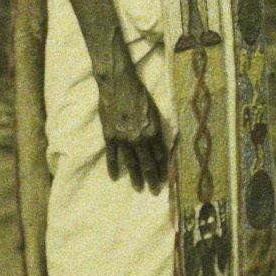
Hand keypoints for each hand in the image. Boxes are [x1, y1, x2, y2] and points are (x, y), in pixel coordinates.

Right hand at [98, 62, 168, 192]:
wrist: (118, 83)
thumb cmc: (139, 93)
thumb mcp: (154, 111)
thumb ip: (156, 128)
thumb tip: (159, 143)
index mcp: (153, 131)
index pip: (160, 155)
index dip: (163, 168)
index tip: (165, 179)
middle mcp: (140, 138)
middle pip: (147, 163)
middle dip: (152, 179)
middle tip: (154, 192)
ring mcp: (123, 139)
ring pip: (131, 163)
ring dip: (135, 177)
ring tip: (138, 188)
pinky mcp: (110, 135)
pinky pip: (112, 156)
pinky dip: (113, 167)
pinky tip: (114, 177)